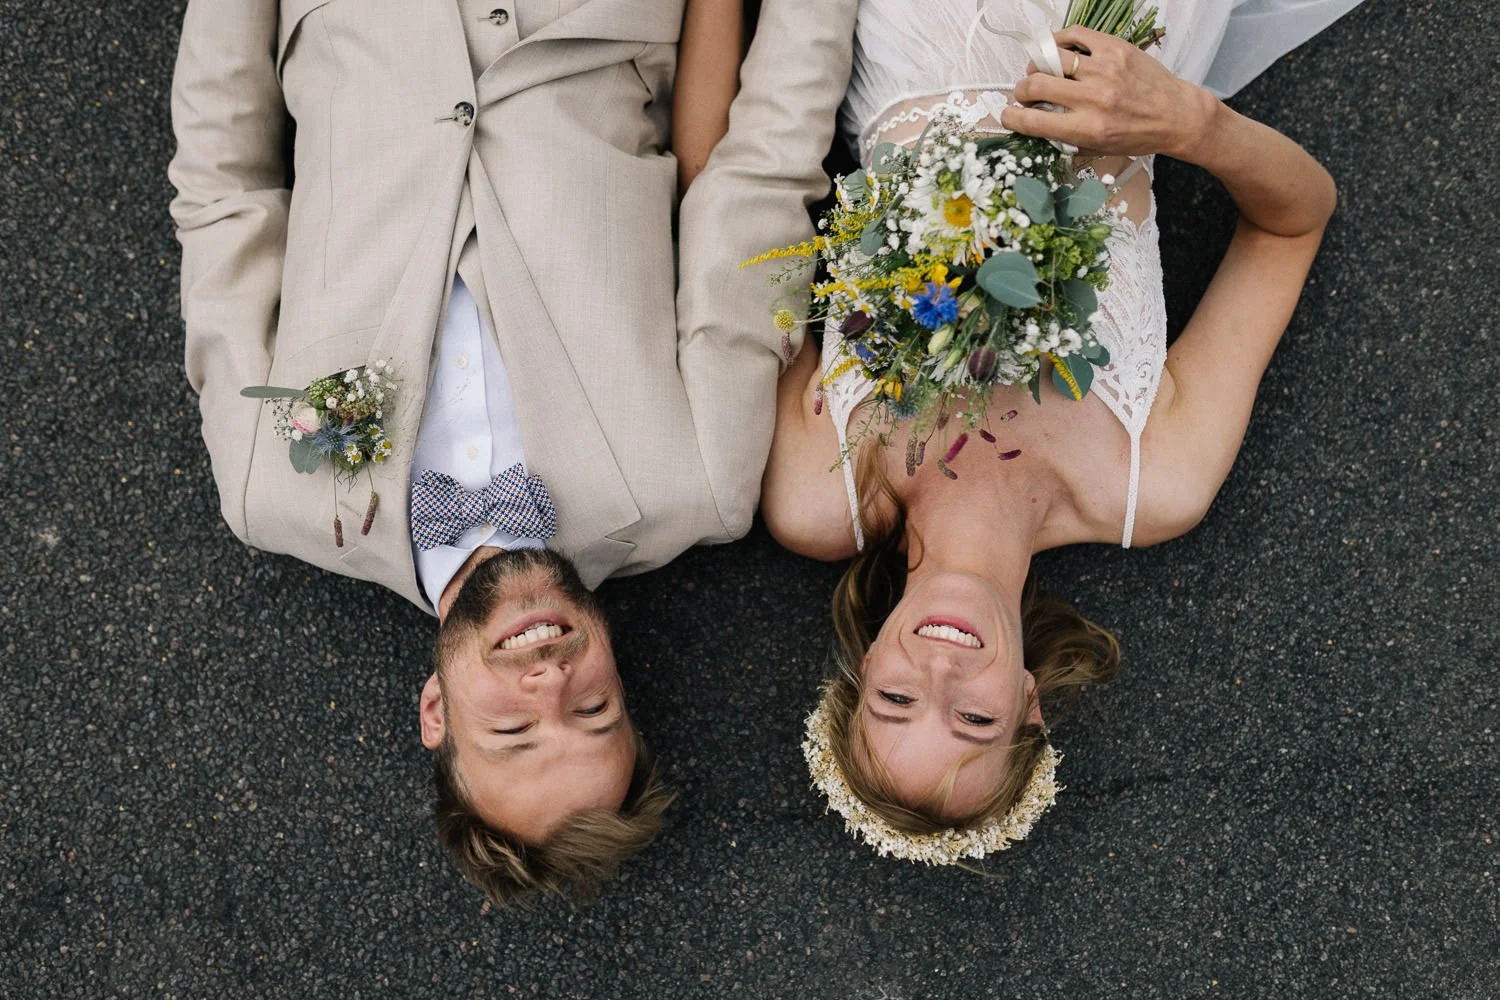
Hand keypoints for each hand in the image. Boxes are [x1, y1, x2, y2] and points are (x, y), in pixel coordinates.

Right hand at [999, 27, 1217, 160]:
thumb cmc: (1137, 135)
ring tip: (1042, 71)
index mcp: (1086, 128)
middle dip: (1021, 90)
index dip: (1011, 117)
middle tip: (1026, 93)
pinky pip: (1074, 35)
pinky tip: (1057, 51)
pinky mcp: (1114, 47)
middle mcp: (1093, 98)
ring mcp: (1104, 69)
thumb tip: (1034, 119)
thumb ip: (1064, 136)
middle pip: (1035, 84)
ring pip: (1050, 58)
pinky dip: (1058, 41)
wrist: (1176, 115)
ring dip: (1037, 66)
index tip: (1008, 114)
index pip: (1032, 120)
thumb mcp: (1097, 148)